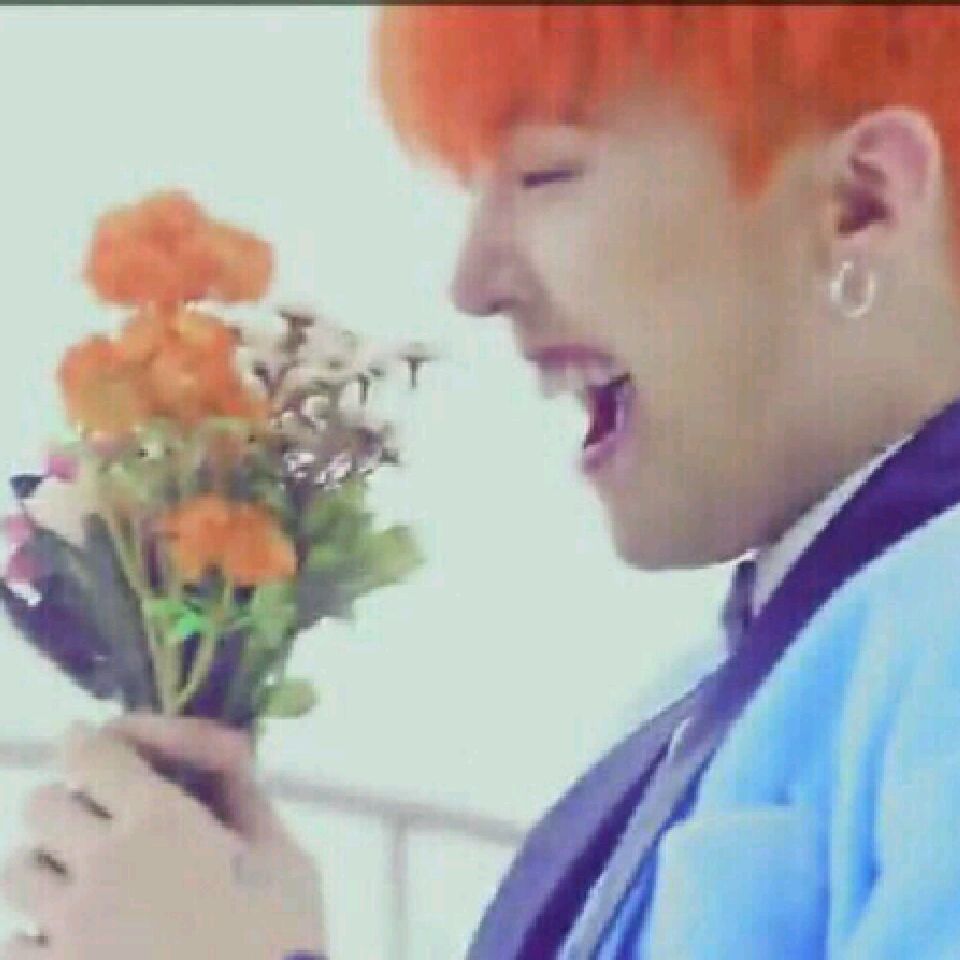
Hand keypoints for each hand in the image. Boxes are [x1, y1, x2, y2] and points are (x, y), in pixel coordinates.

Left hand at [0, 717, 327, 959]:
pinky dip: (36, 934)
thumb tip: (219, 745)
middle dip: (70, 801)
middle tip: (103, 823)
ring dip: (47, 867)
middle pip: (40, 804)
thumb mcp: (284, 852)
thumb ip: (241, 792)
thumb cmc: (285, 938)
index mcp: (161, 820)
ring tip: (84, 886)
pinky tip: (76, 943)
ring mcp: (68, 929)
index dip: (91, 743)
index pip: (89, 753)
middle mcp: (101, 865)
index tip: (100, 749)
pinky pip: (11, 942)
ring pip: (15, 870)